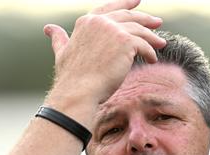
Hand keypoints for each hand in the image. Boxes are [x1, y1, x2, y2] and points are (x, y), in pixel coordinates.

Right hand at [44, 0, 165, 126]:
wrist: (79, 91)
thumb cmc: (71, 78)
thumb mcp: (63, 52)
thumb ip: (60, 38)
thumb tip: (49, 28)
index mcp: (86, 22)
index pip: (109, 8)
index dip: (124, 4)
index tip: (136, 1)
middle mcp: (100, 22)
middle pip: (128, 16)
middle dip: (144, 18)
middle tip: (157, 22)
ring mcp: (114, 30)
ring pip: (140, 30)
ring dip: (152, 37)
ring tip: (160, 44)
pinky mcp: (126, 42)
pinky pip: (144, 45)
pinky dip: (150, 52)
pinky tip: (153, 59)